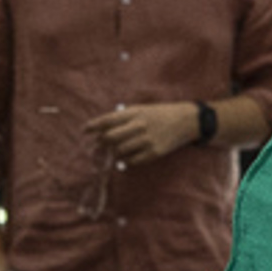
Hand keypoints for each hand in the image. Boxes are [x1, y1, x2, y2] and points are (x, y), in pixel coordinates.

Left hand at [87, 100, 201, 166]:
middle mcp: (139, 126)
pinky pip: (133, 161)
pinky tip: (127, 157)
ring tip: (115, 151)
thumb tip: (104, 129)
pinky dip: (127, 160)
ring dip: (114, 153)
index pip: (107, 120)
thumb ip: (124, 118)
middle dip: (102, 142)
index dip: (93, 126)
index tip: (84, 131)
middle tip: (99, 144)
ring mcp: (147, 140)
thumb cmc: (161, 114)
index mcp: (134, 113)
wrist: (186, 121)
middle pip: (110, 138)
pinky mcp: (154, 152)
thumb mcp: (142, 110)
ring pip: (120, 151)